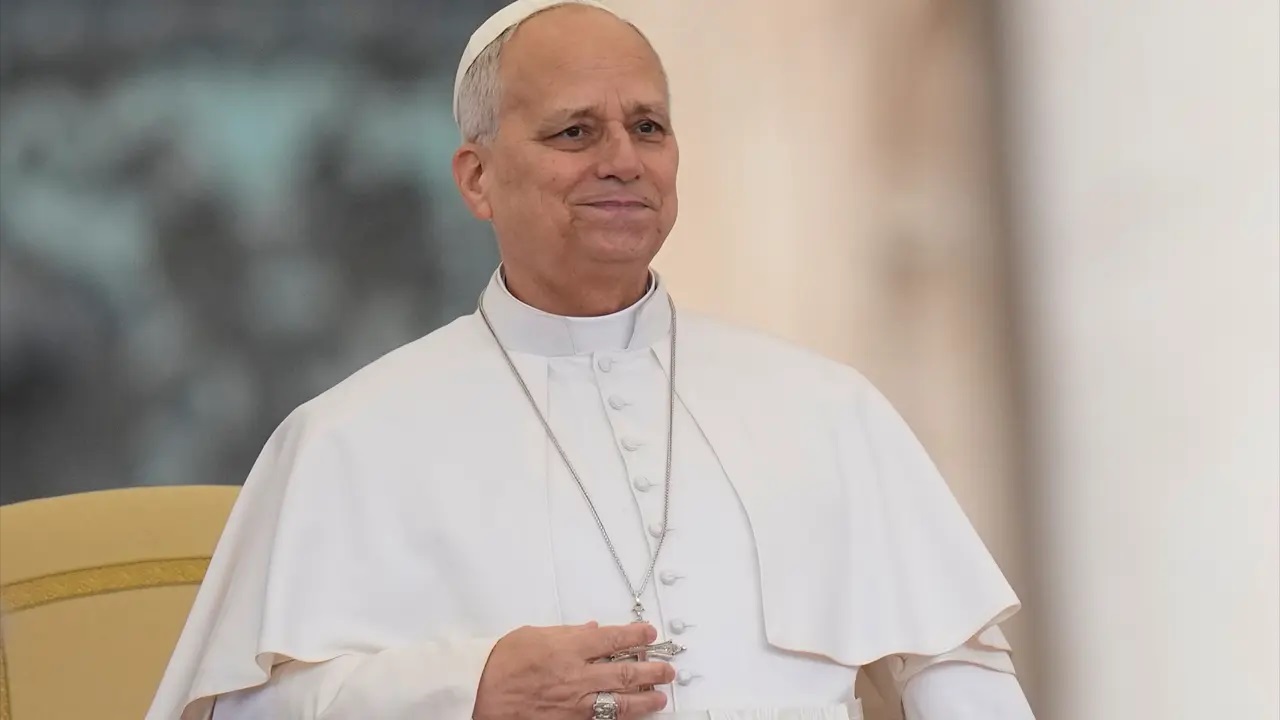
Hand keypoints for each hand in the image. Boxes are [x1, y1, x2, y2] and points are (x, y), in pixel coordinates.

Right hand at [473, 622, 674, 718]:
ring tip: (661, 697)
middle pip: (626, 672)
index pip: (614, 639)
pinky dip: (621, 718)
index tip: (650, 633)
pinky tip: (632, 716)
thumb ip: (567, 632)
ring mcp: (576, 704)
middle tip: (668, 668)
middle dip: (652, 669)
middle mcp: (578, 676)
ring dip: (645, 699)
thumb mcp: (533, 635)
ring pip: (621, 702)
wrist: (480, 696)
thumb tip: (592, 630)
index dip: (636, 635)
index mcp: (570, 648)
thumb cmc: (501, 664)